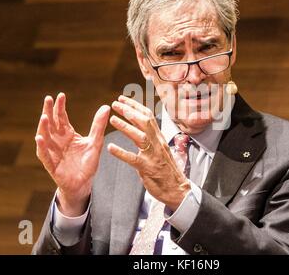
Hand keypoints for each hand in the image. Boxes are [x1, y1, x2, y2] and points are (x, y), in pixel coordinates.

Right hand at [35, 93, 109, 215]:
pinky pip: (44, 155)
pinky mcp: (51, 164)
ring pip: (45, 137)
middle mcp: (57, 141)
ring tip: (44, 116)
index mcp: (67, 135)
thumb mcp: (96, 142)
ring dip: (43, 127)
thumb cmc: (87, 163)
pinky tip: (39, 138)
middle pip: (51, 123)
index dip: (60, 107)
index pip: (61, 118)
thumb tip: (105, 106)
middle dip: (49, 111)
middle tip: (48, 99)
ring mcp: (52, 152)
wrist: (83, 183)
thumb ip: (98, 125)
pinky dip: (42, 146)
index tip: (61, 95)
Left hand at [107, 95, 189, 210]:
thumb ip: (151, 138)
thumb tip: (141, 125)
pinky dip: (121, 153)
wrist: (177, 189)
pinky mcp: (148, 169)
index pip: (148, 116)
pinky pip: (133, 159)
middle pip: (144, 122)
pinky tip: (110, 148)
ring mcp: (153, 156)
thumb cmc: (167, 170)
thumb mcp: (160, 149)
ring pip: (140, 137)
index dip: (135, 106)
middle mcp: (157, 144)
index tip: (123, 99)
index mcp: (159, 138)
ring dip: (125, 127)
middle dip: (129, 111)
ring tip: (113, 119)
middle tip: (116, 104)